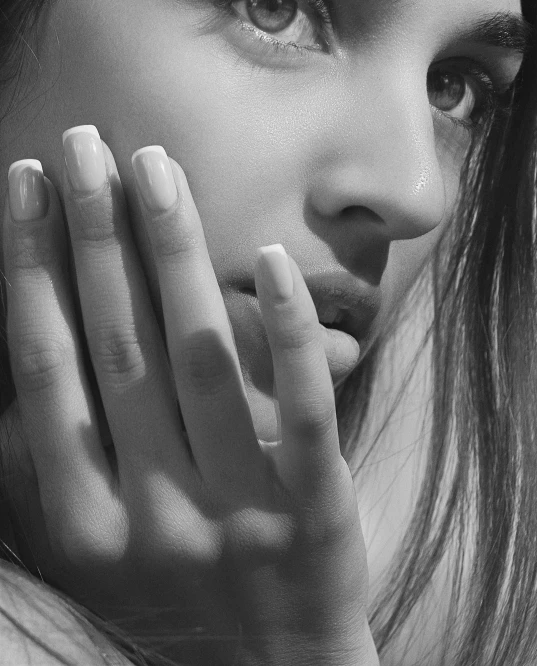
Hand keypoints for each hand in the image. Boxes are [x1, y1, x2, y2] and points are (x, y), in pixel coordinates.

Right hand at [2, 127, 378, 665]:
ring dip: (171, 253)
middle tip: (83, 144)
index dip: (33, 268)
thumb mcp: (93, 535)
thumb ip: (53, 455)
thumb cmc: (174, 584)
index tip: (31, 187)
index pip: (46, 369)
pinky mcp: (314, 512)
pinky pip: (301, 411)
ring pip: (197, 360)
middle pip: (116, 347)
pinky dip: (283, 331)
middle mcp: (150, 512)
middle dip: (94, 235)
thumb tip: (26, 338)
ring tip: (153, 167)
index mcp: (82, 517)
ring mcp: (237, 512)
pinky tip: (266, 257)